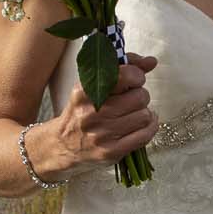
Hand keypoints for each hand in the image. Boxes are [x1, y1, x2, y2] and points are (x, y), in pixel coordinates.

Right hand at [42, 54, 158, 173]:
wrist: (61, 145)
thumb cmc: (81, 112)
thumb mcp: (90, 86)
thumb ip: (121, 69)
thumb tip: (151, 61)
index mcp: (84, 92)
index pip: (124, 76)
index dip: (136, 75)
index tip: (134, 79)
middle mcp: (92, 113)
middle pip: (139, 97)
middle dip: (140, 95)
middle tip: (132, 99)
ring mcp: (102, 134)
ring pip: (144, 116)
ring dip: (143, 112)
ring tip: (133, 113)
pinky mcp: (111, 151)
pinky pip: (144, 135)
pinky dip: (149, 127)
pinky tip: (141, 124)